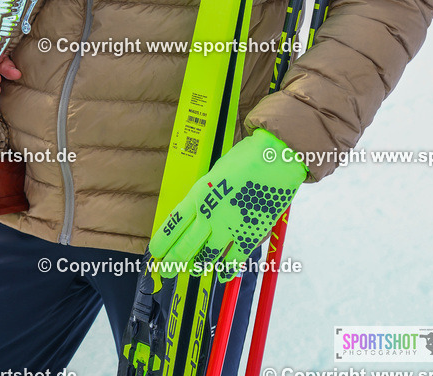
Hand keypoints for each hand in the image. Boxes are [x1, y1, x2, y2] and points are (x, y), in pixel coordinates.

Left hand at [149, 129, 306, 281]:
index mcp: (198, 194)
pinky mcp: (249, 236)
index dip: (162, 243)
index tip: (155, 253)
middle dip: (172, 262)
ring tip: (193, 269)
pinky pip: (233, 262)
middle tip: (165, 270)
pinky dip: (226, 271)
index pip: (172, 225)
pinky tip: (222, 274)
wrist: (276, 159)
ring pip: (206, 258)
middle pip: (184, 247)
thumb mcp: (216, 172)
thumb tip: (200, 210)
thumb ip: (207, 193)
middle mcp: (209, 214)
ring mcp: (229, 228)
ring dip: (197, 266)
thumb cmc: (247, 158)